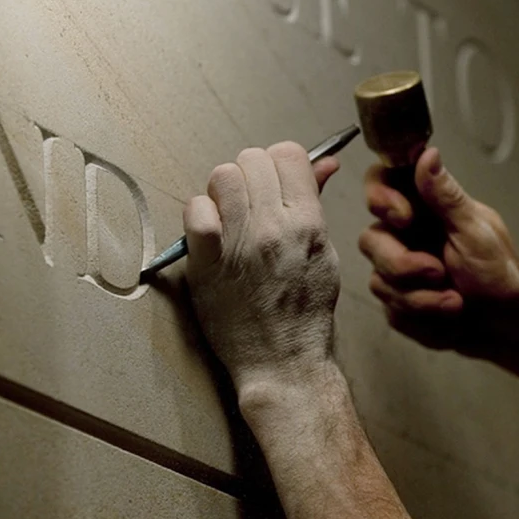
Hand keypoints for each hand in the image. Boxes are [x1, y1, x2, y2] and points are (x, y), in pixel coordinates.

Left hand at [184, 142, 341, 392]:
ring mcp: (240, 244)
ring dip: (222, 192)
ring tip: (228, 218)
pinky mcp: (207, 264)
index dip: (277, 164)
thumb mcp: (323, 253)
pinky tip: (208, 233)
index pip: (288, 154)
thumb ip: (316, 203)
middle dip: (249, 176)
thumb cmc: (304, 313)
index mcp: (308, 223)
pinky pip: (195, 210)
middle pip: (252, 159)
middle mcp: (275, 228)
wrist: (283, 364)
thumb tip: (323, 163)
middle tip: (248, 205)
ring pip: (222, 176)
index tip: (272, 184)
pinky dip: (198, 213)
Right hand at [359, 148, 518, 353]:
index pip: (380, 183)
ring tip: (456, 301)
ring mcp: (397, 271)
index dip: (380, 197)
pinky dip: (423, 316)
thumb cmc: (499, 273)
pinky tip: (447, 316)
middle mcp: (404, 235)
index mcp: (424, 207)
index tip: (404, 218)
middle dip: (404, 265)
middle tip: (440, 273)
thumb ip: (445, 195)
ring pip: (380, 281)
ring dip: (422, 298)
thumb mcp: (475, 230)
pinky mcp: (397, 302)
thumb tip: (428, 153)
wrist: (506, 324)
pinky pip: (390, 309)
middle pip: (370, 240)